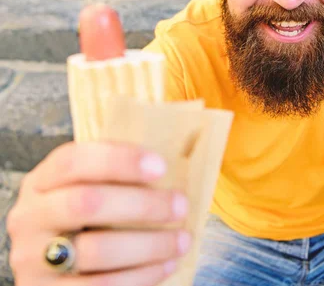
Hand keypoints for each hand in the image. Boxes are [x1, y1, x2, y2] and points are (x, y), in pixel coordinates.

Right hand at [7, 142, 189, 285]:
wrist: (50, 269)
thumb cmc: (81, 222)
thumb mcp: (84, 191)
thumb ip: (112, 179)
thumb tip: (170, 168)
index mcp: (41, 182)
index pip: (73, 161)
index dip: (119, 160)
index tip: (161, 166)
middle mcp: (30, 217)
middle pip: (86, 202)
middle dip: (143, 204)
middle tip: (180, 205)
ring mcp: (34, 257)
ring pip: (96, 250)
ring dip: (150, 245)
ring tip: (181, 240)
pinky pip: (102, 285)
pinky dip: (141, 275)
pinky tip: (165, 264)